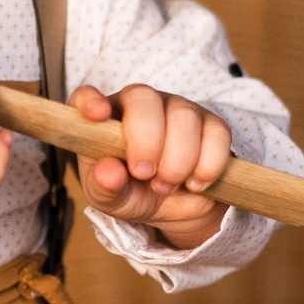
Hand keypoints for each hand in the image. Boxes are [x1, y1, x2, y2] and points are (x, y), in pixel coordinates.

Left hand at [70, 84, 233, 249]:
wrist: (173, 207)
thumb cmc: (132, 191)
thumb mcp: (111, 198)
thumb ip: (104, 186)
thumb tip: (108, 172)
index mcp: (104, 119)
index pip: (87, 96)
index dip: (90, 100)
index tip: (97, 115)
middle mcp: (140, 105)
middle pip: (144, 98)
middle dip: (146, 140)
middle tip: (144, 174)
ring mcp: (177, 110)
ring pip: (183, 117)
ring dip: (177, 160)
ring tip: (166, 186)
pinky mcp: (211, 124)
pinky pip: (216, 133)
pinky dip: (208, 164)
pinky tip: (195, 183)